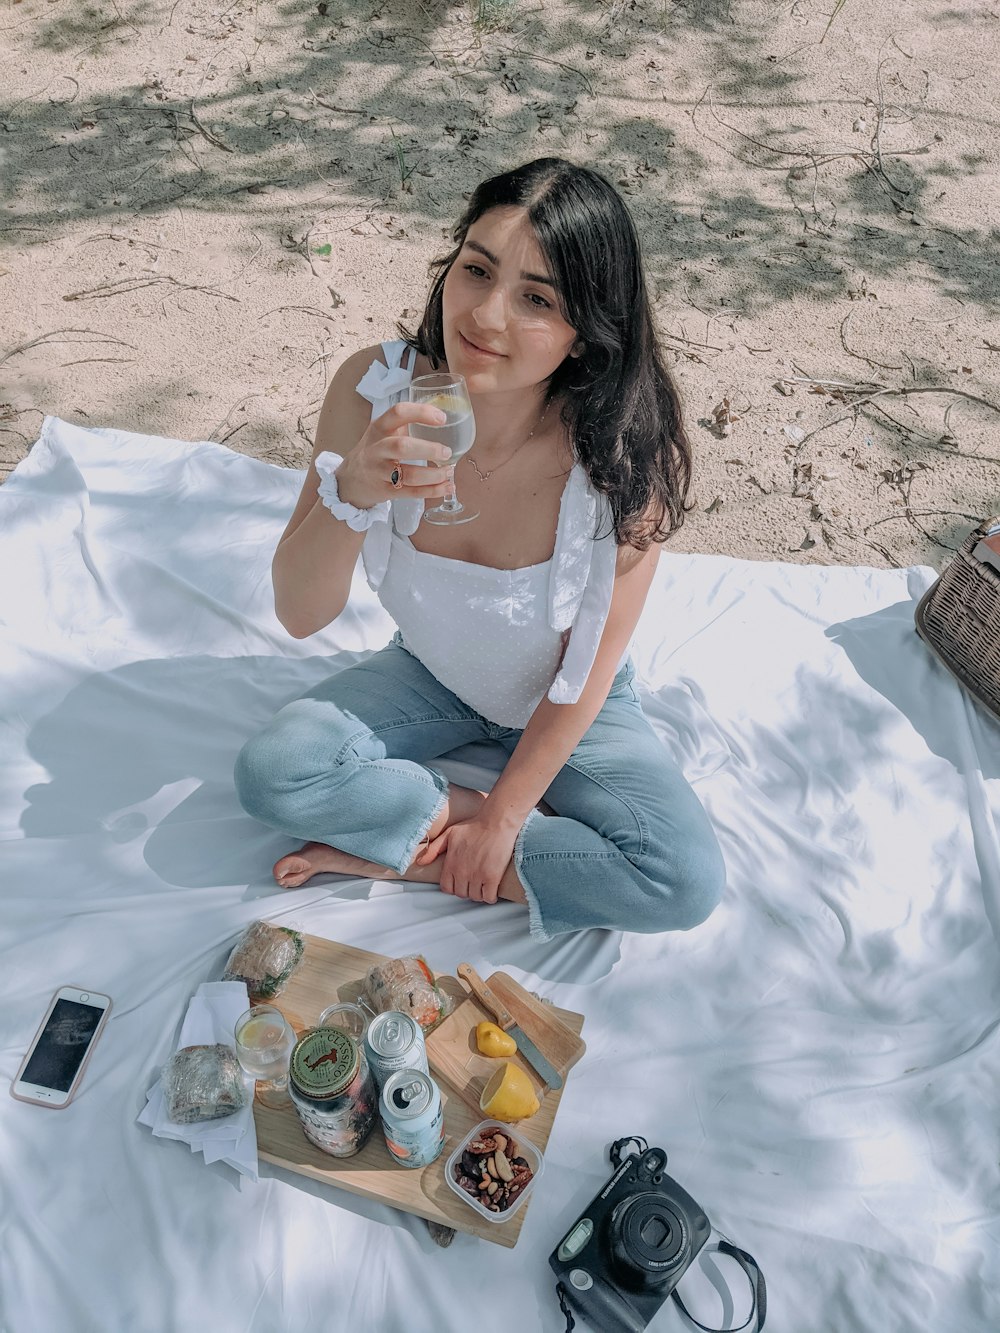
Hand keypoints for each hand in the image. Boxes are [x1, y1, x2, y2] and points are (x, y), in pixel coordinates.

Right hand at [335, 401, 454, 508]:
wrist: (350, 480)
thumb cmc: (375, 451)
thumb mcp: (383, 432)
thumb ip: (407, 423)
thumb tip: (443, 418)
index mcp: (379, 428)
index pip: (398, 413)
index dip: (421, 413)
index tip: (442, 418)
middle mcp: (376, 449)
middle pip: (402, 446)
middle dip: (428, 449)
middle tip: (447, 452)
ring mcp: (379, 472)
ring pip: (408, 474)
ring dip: (434, 475)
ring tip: (449, 472)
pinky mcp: (384, 491)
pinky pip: (411, 492)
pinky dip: (432, 490)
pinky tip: (447, 487)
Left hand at [416, 815, 519, 903]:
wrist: (496, 822)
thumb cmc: (474, 826)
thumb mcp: (449, 834)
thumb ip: (433, 849)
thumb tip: (420, 862)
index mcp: (451, 863)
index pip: (447, 888)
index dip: (454, 887)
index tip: (461, 882)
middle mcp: (462, 872)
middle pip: (461, 894)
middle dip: (467, 890)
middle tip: (473, 883)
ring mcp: (477, 875)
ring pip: (475, 897)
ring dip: (479, 893)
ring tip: (483, 885)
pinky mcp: (492, 877)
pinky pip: (489, 897)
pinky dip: (490, 896)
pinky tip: (492, 889)